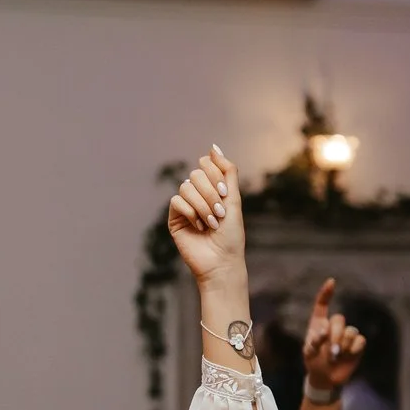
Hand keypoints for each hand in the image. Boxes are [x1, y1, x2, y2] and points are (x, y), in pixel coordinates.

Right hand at [166, 146, 245, 287]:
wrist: (222, 262)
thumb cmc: (231, 235)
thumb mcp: (234, 200)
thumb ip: (228, 171)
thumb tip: (213, 147)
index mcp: (213, 188)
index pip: (205, 164)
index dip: (214, 175)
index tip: (225, 194)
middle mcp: (198, 195)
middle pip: (196, 174)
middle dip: (210, 193)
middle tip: (219, 213)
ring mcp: (185, 207)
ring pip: (186, 187)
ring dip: (202, 205)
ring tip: (211, 223)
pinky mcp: (174, 219)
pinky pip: (176, 202)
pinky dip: (190, 213)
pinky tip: (199, 227)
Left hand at [302, 279, 366, 390]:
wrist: (325, 378)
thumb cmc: (314, 363)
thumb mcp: (308, 352)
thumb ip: (315, 340)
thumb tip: (326, 329)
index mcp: (319, 324)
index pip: (322, 305)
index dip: (326, 293)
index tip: (331, 282)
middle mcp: (333, 326)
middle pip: (339, 319)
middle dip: (335, 335)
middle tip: (331, 351)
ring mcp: (346, 335)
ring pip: (351, 331)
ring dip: (343, 345)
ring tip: (335, 357)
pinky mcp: (357, 345)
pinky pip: (360, 340)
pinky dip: (353, 349)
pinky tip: (348, 356)